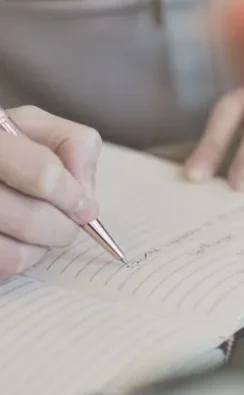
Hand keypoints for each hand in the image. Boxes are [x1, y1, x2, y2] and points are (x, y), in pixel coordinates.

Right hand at [0, 106, 101, 276]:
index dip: (73, 196)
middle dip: (64, 227)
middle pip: (32, 221)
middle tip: (68, 222)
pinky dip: (21, 259)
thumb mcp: (35, 127)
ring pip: (17, 255)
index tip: (84, 204)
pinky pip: (4, 267)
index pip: (44, 175)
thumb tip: (85, 193)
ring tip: (42, 229)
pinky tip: (18, 239)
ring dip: (43, 247)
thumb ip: (73, 144)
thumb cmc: (6, 145)